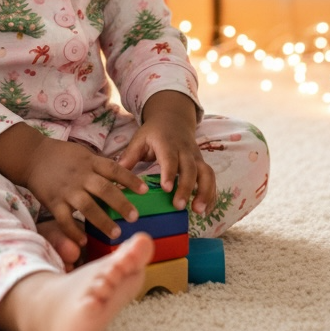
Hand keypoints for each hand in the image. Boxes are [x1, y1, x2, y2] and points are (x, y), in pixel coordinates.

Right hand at [22, 138, 147, 246]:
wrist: (32, 156)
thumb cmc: (62, 156)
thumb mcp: (83, 155)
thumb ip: (100, 167)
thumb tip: (122, 180)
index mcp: (90, 163)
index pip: (114, 169)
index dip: (130, 179)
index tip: (145, 190)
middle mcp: (81, 176)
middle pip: (104, 189)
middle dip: (121, 204)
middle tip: (135, 217)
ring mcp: (67, 190)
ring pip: (87, 206)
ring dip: (102, 221)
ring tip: (116, 233)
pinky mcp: (54, 202)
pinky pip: (65, 219)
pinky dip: (74, 231)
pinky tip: (84, 241)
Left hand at [115, 91, 216, 215]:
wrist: (173, 118)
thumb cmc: (154, 132)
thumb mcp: (140, 138)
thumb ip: (130, 155)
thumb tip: (118, 173)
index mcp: (167, 143)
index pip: (170, 157)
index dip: (169, 172)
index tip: (166, 189)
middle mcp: (185, 150)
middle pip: (190, 168)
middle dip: (186, 188)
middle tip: (178, 206)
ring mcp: (196, 157)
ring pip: (206, 174)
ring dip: (205, 192)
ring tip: (199, 211)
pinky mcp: (202, 164)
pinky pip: (211, 179)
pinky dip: (211, 195)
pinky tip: (206, 211)